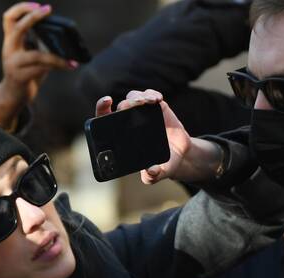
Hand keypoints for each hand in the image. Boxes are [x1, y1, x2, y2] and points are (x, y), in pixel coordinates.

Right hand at [0, 3, 73, 130]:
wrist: (14, 95)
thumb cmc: (26, 71)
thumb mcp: (31, 54)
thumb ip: (40, 43)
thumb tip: (61, 35)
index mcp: (10, 40)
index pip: (8, 18)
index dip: (21, 8)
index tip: (38, 5)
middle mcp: (9, 49)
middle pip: (16, 28)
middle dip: (32, 17)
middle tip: (48, 9)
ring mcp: (13, 63)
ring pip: (36, 55)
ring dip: (56, 56)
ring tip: (71, 58)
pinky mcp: (21, 77)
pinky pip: (42, 69)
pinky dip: (58, 66)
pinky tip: (70, 65)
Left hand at [93, 91, 220, 184]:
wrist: (180, 155)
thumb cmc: (163, 164)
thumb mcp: (158, 173)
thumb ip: (152, 176)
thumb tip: (151, 172)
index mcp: (122, 135)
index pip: (105, 119)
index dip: (102, 108)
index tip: (106, 102)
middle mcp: (130, 121)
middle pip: (120, 106)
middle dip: (124, 103)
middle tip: (128, 107)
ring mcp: (143, 113)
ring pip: (133, 97)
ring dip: (137, 97)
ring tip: (146, 102)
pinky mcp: (157, 107)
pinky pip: (150, 95)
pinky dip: (152, 94)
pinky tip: (157, 99)